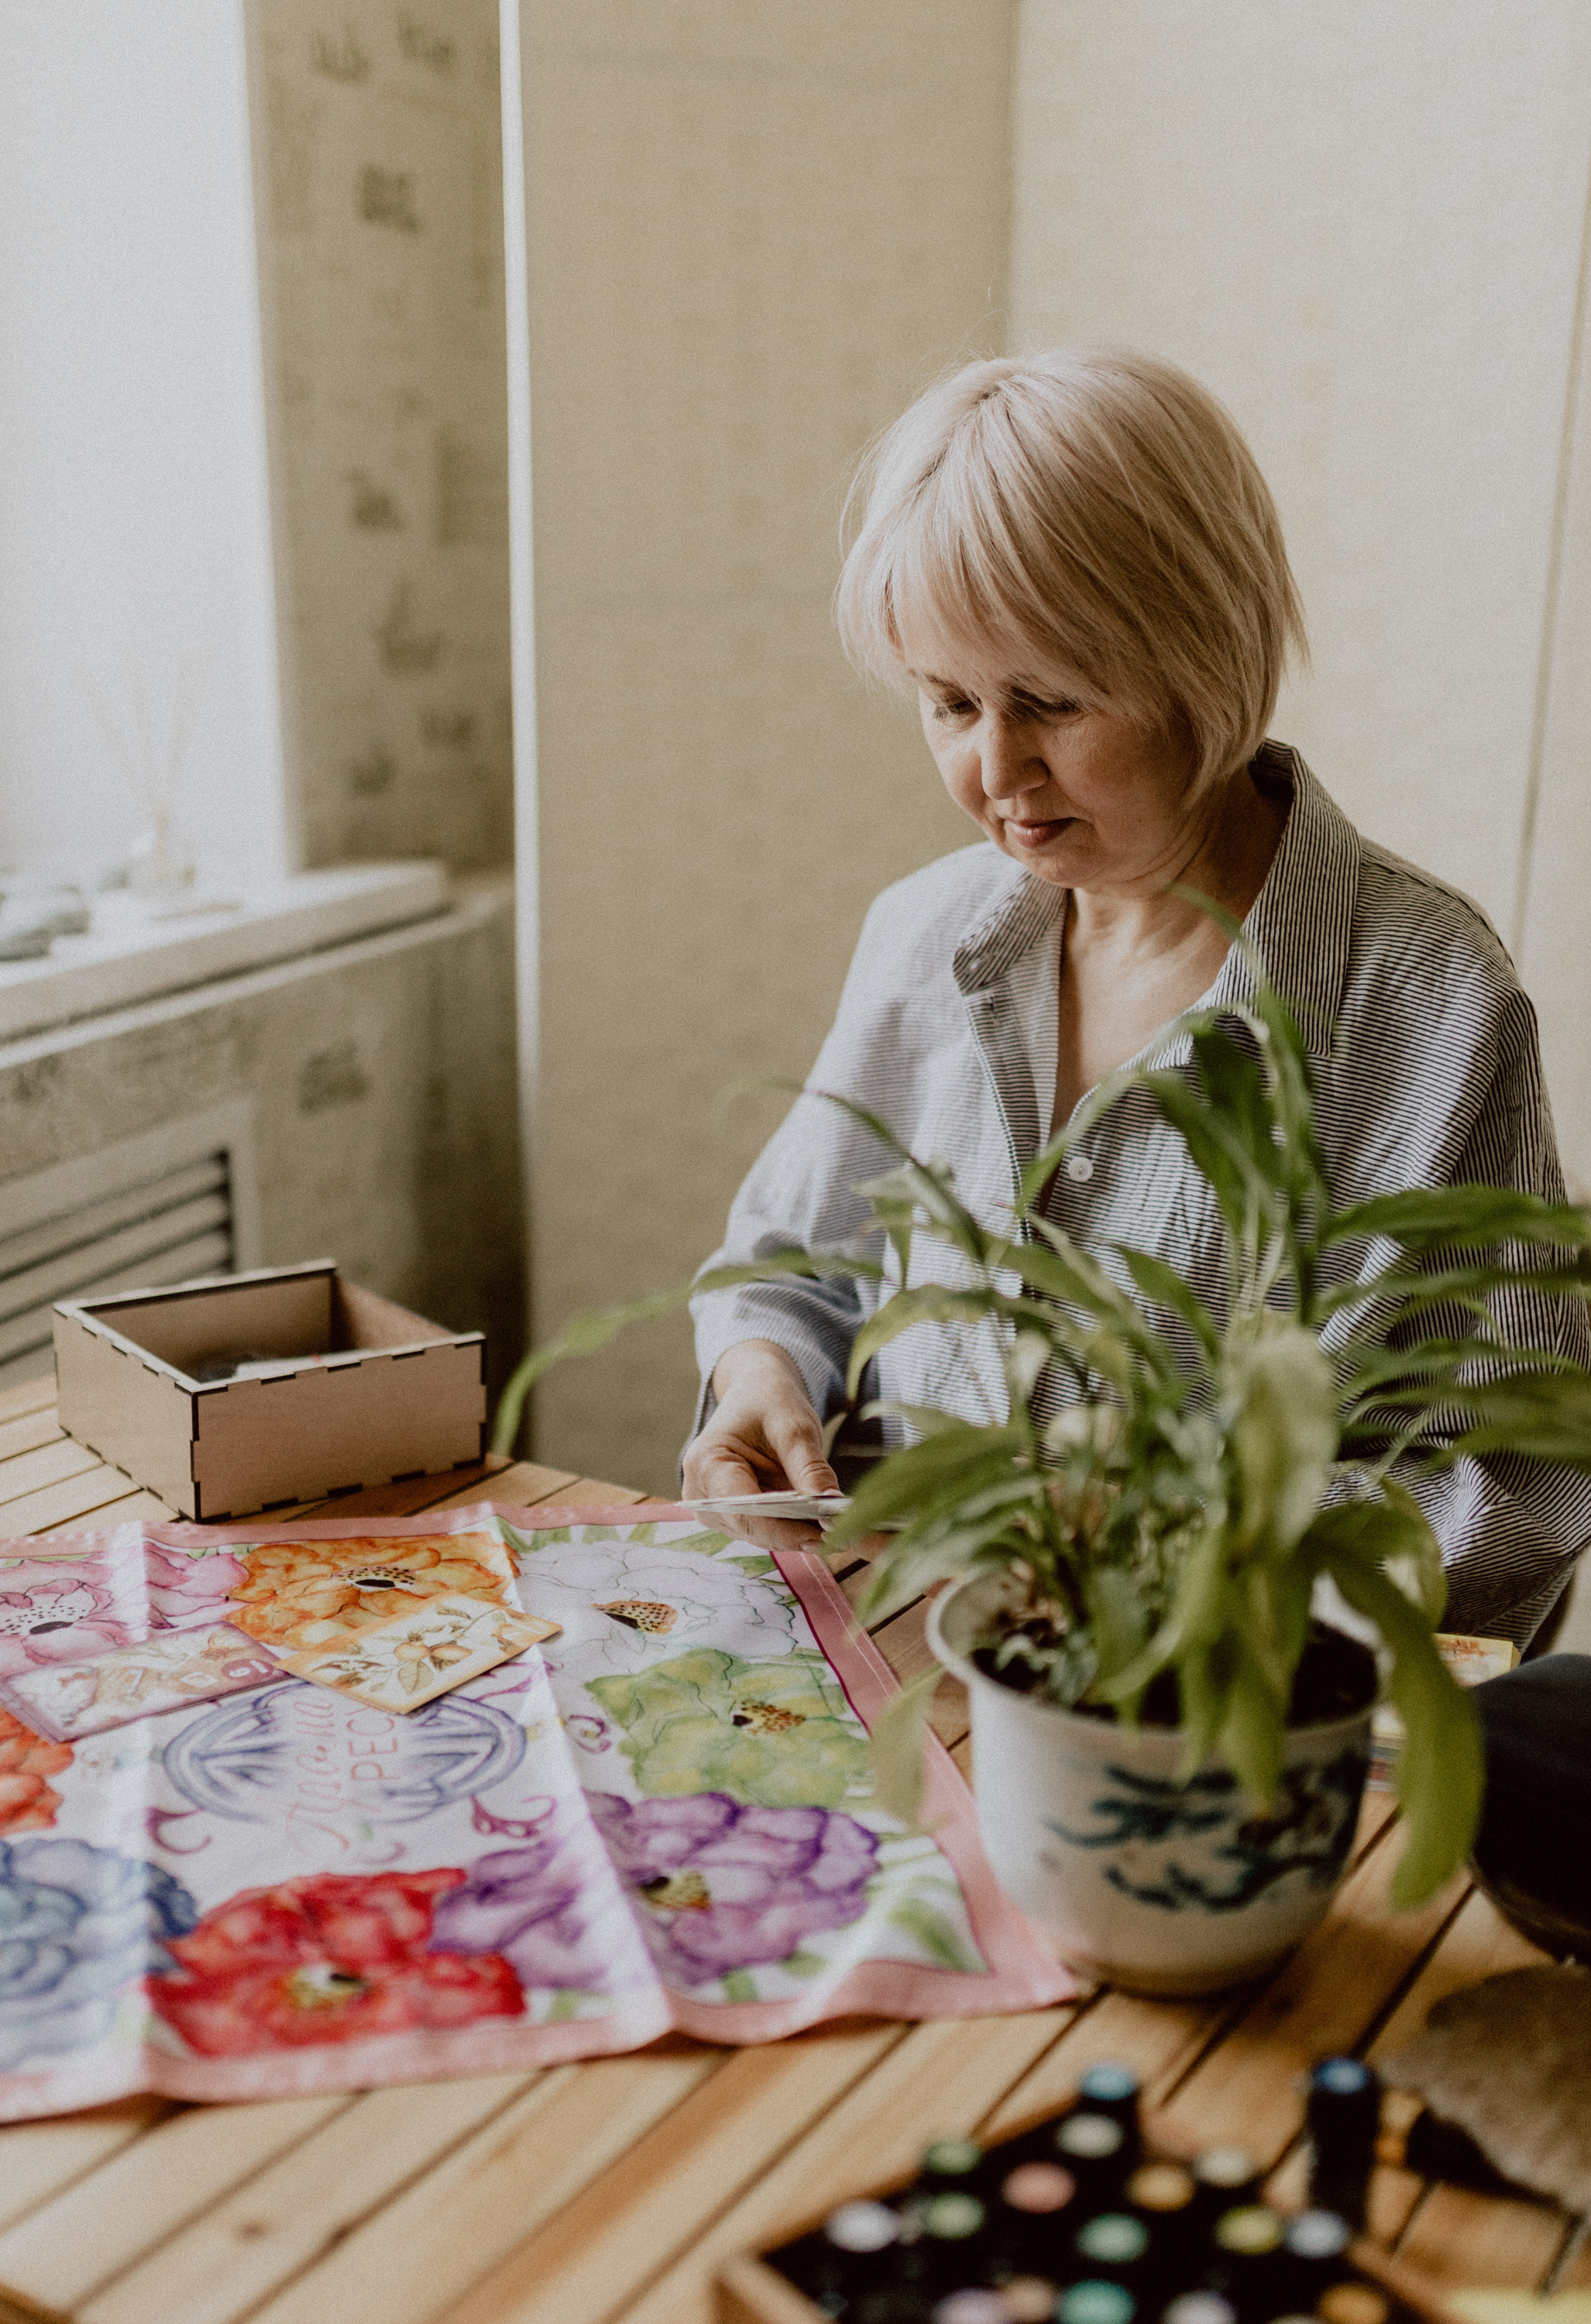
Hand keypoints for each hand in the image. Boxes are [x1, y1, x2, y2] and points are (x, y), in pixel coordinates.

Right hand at [681, 1342, 838, 1553]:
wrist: (756, 1392)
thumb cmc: (769, 1402)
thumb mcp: (795, 1427)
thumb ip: (810, 1468)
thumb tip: (833, 1510)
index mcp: (707, 1462)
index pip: (744, 1511)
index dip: (784, 1529)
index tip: (826, 1535)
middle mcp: (701, 1492)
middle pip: (752, 1528)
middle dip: (796, 1533)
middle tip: (844, 1535)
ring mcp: (713, 1507)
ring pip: (760, 1535)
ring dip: (797, 1533)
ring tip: (836, 1529)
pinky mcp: (730, 1515)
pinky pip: (764, 1530)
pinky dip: (791, 1528)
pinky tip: (819, 1523)